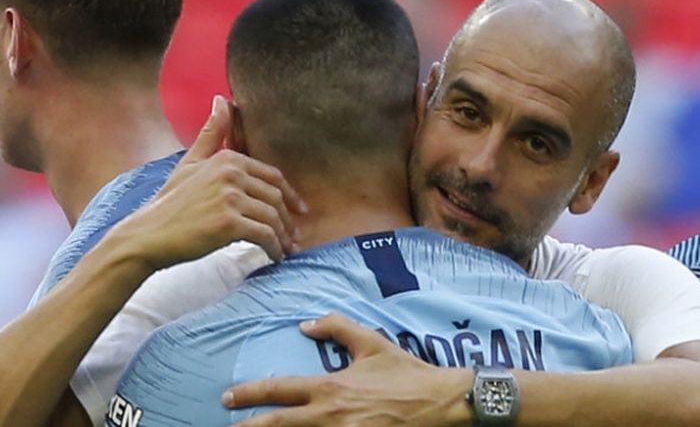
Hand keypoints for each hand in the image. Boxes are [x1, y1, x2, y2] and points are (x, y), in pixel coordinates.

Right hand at [109, 95, 306, 269]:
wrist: (147, 235)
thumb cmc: (170, 203)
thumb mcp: (190, 162)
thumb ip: (212, 133)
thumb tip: (222, 99)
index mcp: (227, 158)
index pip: (272, 176)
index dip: (288, 195)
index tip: (298, 211)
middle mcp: (231, 173)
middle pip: (275, 197)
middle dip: (287, 219)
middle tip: (293, 237)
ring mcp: (230, 197)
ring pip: (273, 218)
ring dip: (283, 237)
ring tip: (286, 250)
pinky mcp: (229, 223)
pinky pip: (264, 235)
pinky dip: (274, 248)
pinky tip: (275, 257)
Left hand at [222, 313, 473, 426]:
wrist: (439, 403)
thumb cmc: (404, 372)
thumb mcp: (371, 342)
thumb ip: (336, 327)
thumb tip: (305, 325)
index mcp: (329, 387)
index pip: (279, 390)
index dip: (249, 394)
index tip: (228, 396)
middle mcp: (328, 416)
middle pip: (277, 425)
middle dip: (248, 426)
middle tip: (228, 426)